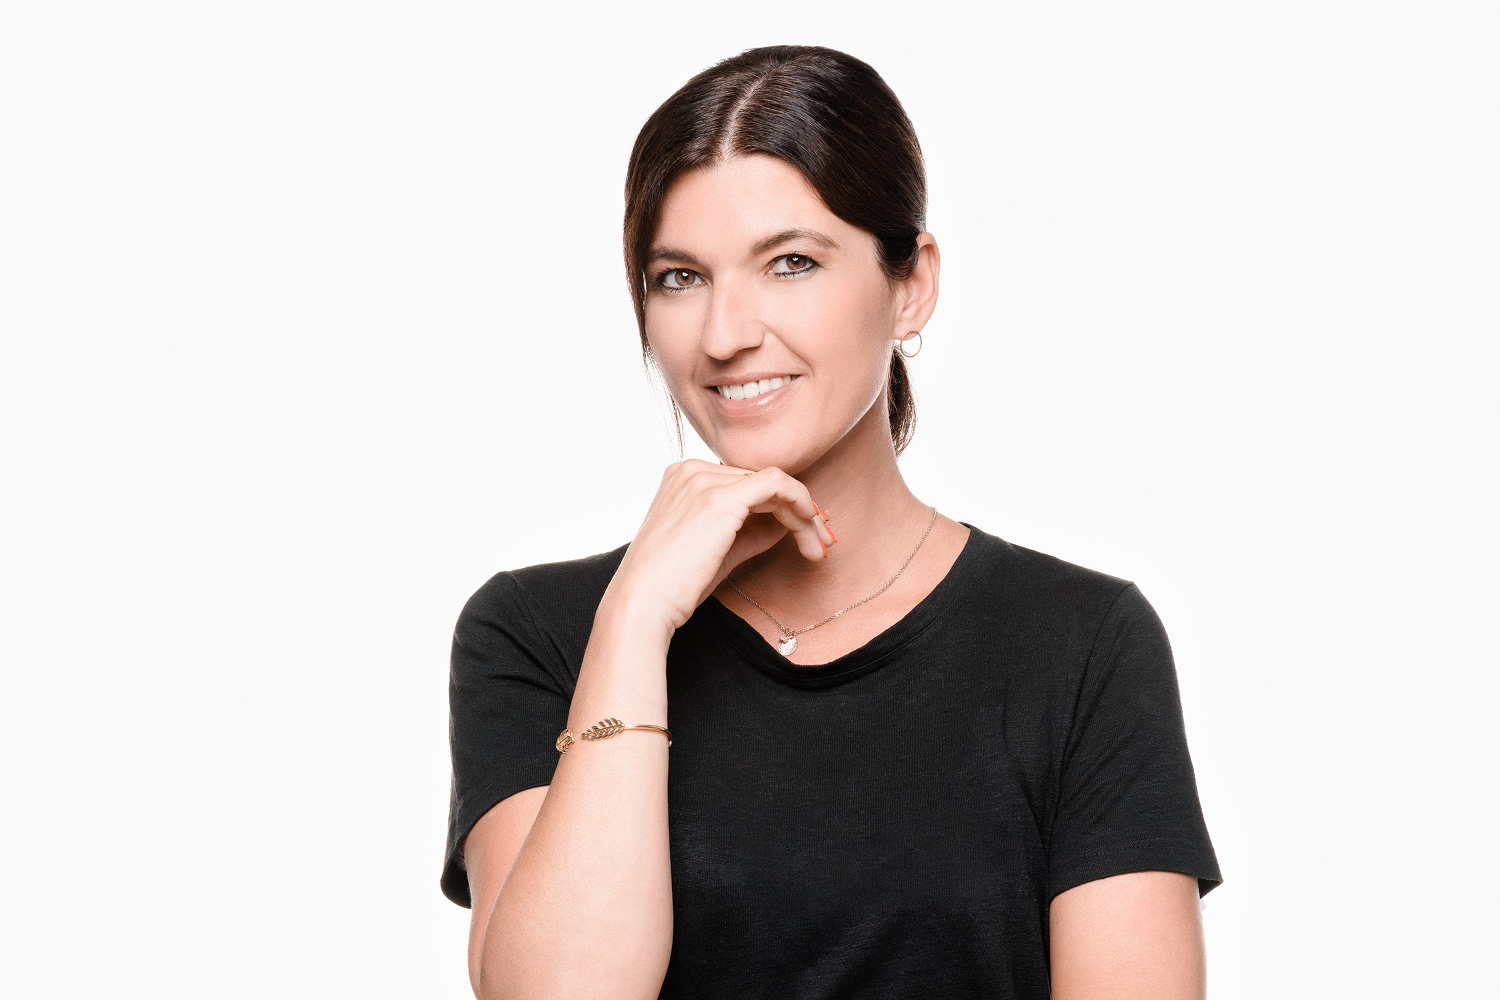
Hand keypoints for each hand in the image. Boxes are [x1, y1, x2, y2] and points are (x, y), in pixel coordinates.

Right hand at [602, 459, 835, 640]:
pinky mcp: (720, 498)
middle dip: (799, 511)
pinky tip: (811, 526)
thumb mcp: (718, 551)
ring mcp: (704, 480)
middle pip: (762, 482)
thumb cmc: (673, 586)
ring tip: (819, 547)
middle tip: (822, 542)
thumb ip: (751, 531)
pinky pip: (777, 485)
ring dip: (804, 514)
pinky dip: (801, 501)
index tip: (807, 532)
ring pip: (774, 484)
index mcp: (683, 477)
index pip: (746, 482)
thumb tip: (789, 522)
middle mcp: (692, 470)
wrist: (643, 604)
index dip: (781, 505)